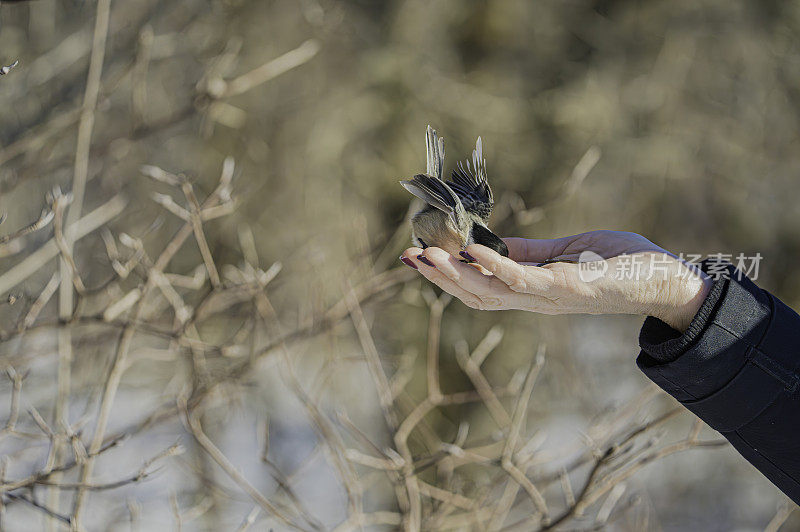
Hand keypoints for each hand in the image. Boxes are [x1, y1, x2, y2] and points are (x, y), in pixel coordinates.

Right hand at [400, 231, 711, 331]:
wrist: (668, 282)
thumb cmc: (623, 265)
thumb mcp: (567, 254)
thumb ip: (531, 252)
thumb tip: (492, 244)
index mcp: (532, 291)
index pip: (480, 288)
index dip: (447, 275)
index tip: (418, 255)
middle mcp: (534, 300)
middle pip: (476, 295)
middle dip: (439, 278)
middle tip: (408, 257)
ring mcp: (548, 297)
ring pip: (490, 291)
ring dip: (455, 276)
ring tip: (426, 255)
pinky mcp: (566, 288)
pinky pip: (522, 279)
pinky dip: (494, 266)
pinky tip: (470, 252)